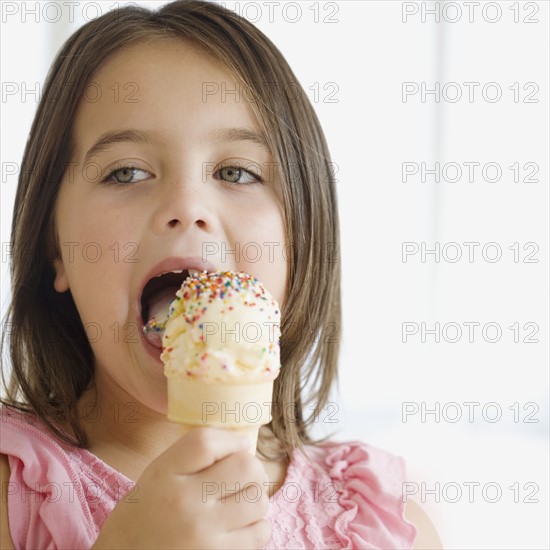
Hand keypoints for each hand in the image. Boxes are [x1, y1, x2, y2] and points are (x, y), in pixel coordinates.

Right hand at [92, 428, 270, 548]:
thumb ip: (196, 452)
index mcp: (165, 474)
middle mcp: (185, 503)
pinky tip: (239, 525)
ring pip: (259, 501)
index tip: (237, 445)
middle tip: (241, 476)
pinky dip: (257, 526)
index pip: (208, 443)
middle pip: (246, 467)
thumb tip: (245, 444)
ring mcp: (204, 535)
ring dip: (255, 498)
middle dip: (252, 468)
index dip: (232, 440)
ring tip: (239, 502)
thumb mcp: (161, 470)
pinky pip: (261, 532)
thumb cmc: (151, 507)